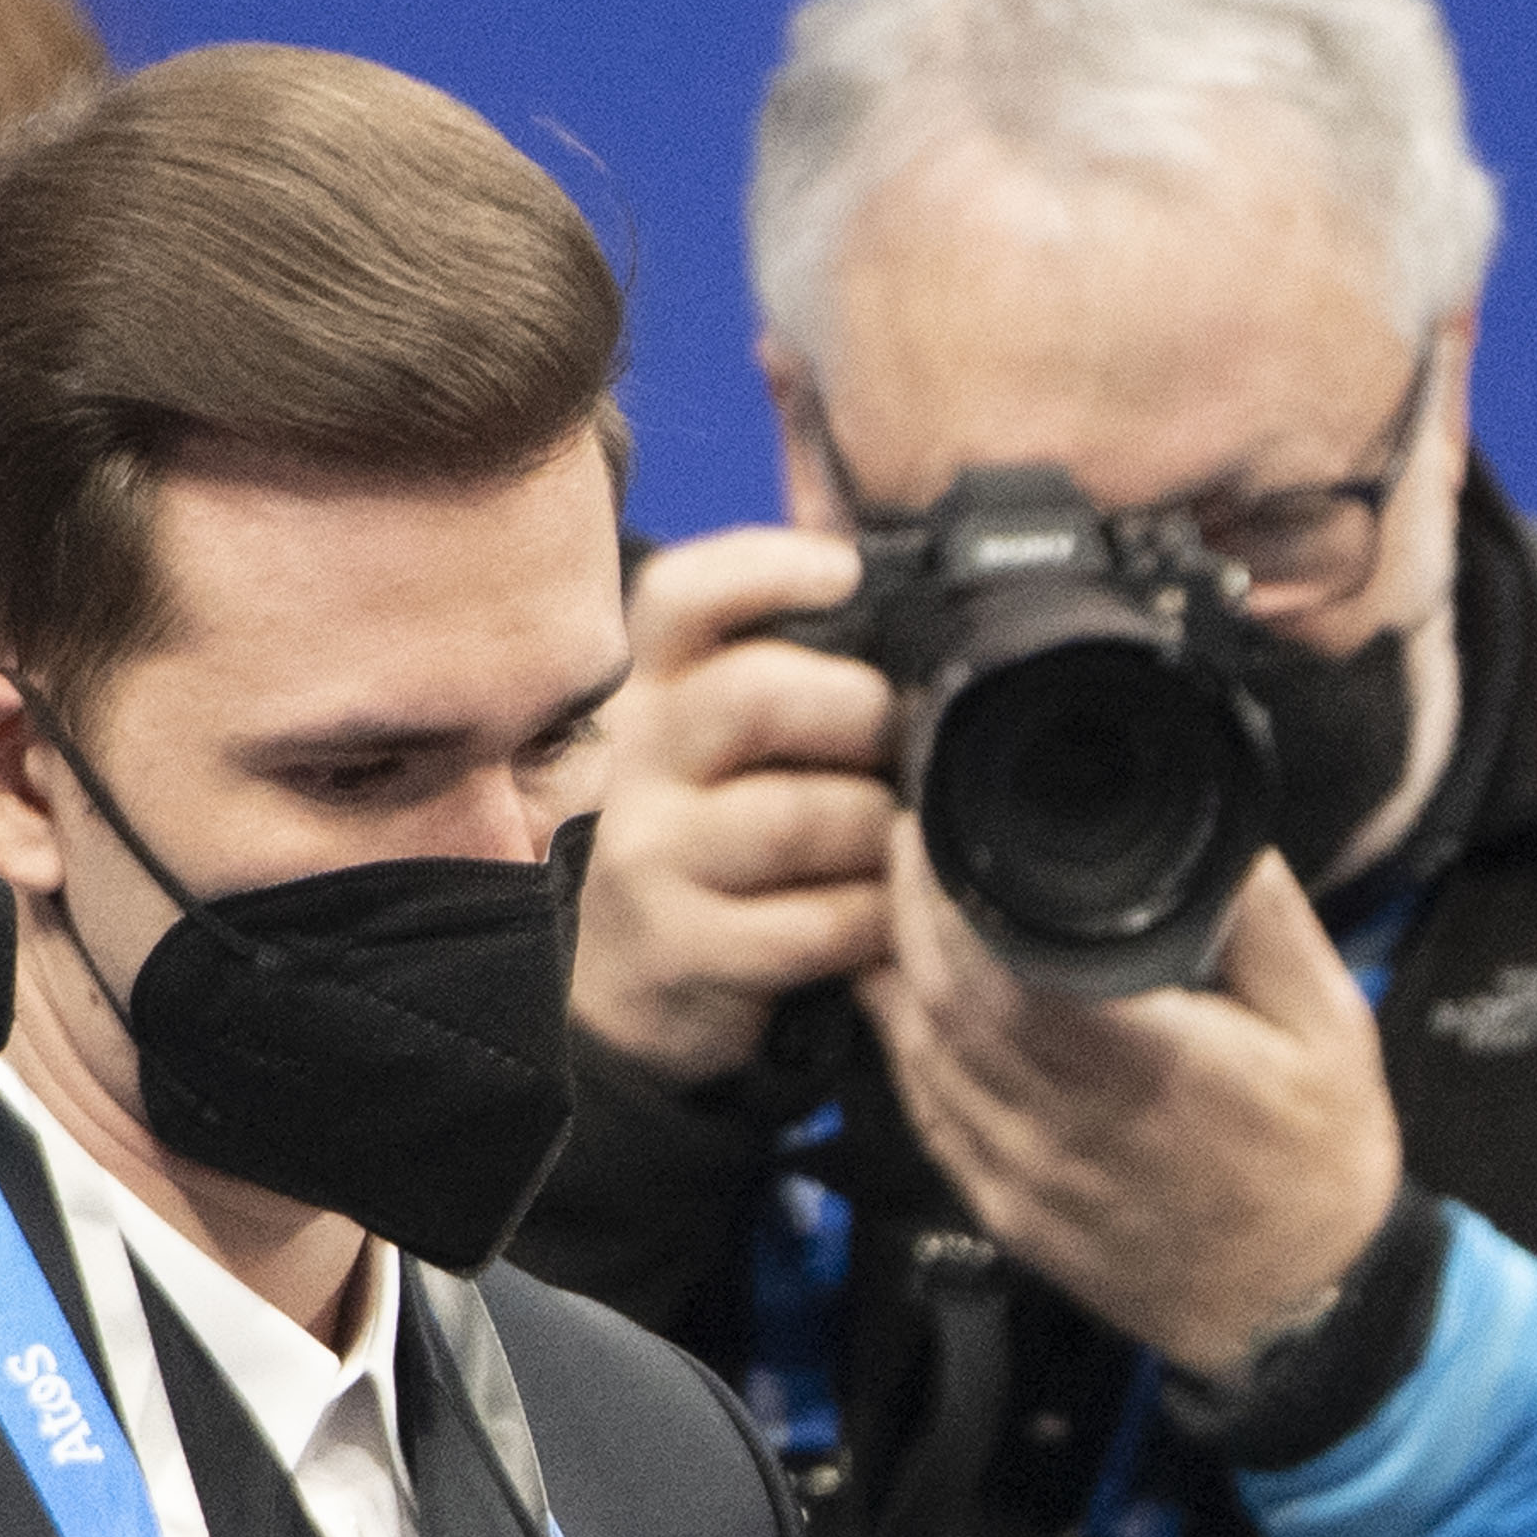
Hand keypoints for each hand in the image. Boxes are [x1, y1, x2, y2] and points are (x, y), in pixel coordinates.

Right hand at [564, 527, 898, 1090]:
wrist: (638, 986)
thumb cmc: (721, 841)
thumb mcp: (732, 745)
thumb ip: (793, 664)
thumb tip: (875, 551)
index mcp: (660, 688)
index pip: (682, 596)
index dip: (765, 567)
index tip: (844, 573)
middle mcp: (641, 757)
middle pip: (754, 695)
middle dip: (859, 714)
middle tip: (899, 745)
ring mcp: (652, 854)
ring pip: (797, 816)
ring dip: (878, 832)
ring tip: (895, 849)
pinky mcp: (683, 947)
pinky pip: (815, 923)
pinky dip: (873, 924)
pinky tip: (882, 924)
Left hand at [860, 817, 1406, 1365]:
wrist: (1304, 1313)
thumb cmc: (1320, 1168)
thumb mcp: (1331, 1026)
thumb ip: (1265, 923)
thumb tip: (1215, 833)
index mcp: (1153, 1066)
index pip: (1009, 964)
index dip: (955, 893)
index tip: (943, 828)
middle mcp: (1076, 1124)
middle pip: (947, 1001)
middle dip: (911, 912)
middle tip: (908, 848)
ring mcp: (1032, 1177)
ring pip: (923, 1057)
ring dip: (896, 975)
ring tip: (899, 910)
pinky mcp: (1011, 1214)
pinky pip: (933, 1119)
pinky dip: (905, 1051)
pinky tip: (901, 1006)